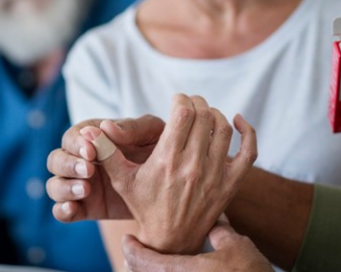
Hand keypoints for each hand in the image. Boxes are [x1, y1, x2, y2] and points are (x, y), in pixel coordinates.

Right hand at [46, 114, 165, 221]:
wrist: (172, 183)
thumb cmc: (160, 148)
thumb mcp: (151, 133)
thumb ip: (131, 128)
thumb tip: (107, 128)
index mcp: (93, 138)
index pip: (72, 136)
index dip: (77, 143)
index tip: (92, 151)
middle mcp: (81, 160)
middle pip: (56, 160)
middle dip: (68, 164)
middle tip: (89, 170)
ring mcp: (81, 184)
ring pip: (54, 185)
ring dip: (64, 187)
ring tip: (85, 189)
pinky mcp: (85, 208)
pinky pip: (63, 211)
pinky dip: (62, 210)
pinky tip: (73, 208)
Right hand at [94, 94, 256, 253]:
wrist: (170, 241)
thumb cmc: (144, 205)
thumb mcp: (123, 181)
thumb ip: (106, 153)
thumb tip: (91, 131)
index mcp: (167, 161)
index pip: (182, 113)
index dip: (181, 100)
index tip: (176, 101)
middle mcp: (193, 166)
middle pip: (204, 116)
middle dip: (197, 103)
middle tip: (189, 105)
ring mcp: (215, 175)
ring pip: (223, 129)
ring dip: (216, 114)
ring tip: (204, 115)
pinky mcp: (230, 184)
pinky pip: (249, 151)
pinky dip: (247, 131)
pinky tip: (237, 121)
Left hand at [123, 215, 273, 271]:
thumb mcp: (235, 246)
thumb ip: (219, 231)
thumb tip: (213, 221)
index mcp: (178, 271)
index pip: (141, 261)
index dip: (131, 249)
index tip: (128, 239)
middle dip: (136, 263)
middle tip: (132, 253)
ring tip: (150, 264)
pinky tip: (174, 271)